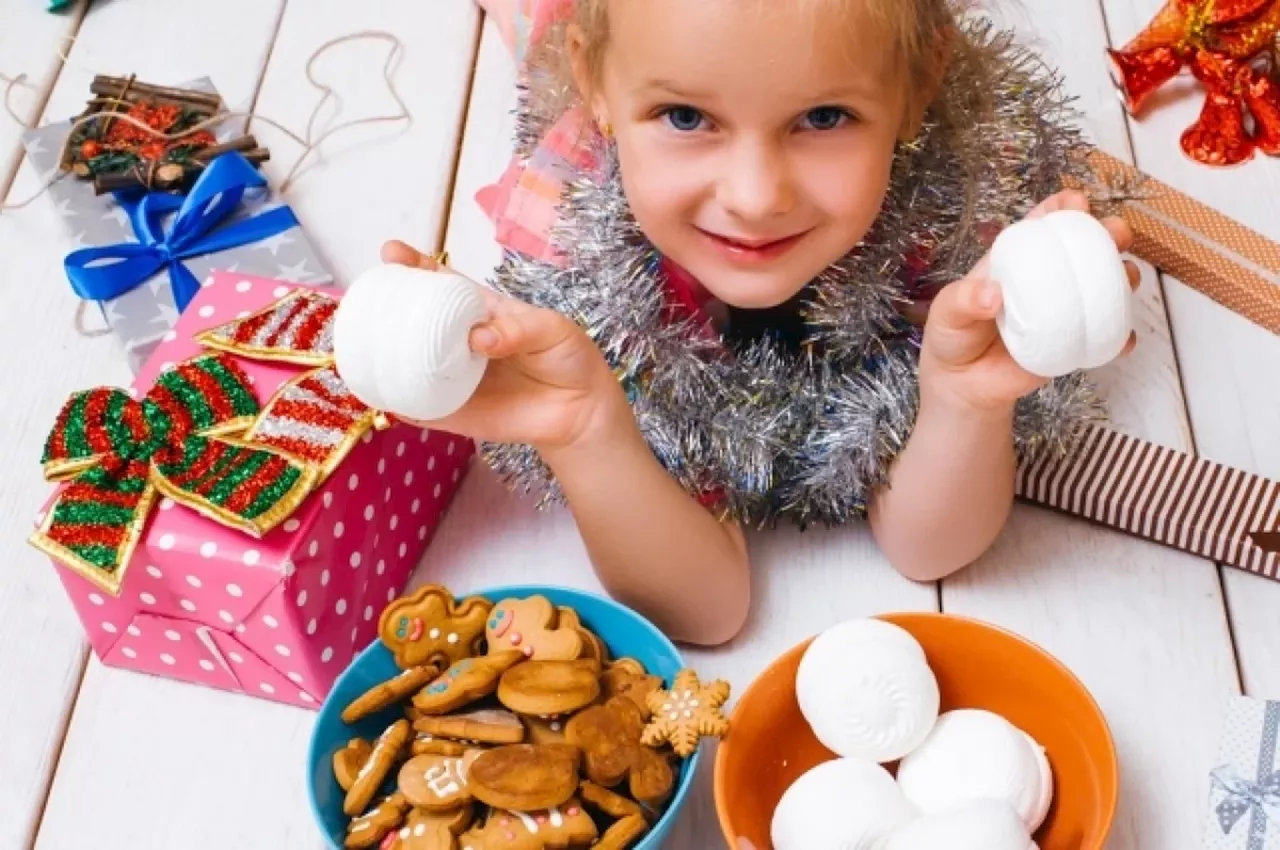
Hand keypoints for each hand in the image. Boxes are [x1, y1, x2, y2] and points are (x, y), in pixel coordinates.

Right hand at [379, 241, 625, 450]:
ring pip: (406, 363)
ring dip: (380, 354)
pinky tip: (377, 392)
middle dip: (384, 308)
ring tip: (358, 345)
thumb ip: (518, 329)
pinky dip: (395, 401)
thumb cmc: (567, 358)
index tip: (392, 253)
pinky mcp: (452, 412)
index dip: (414, 266)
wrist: (580, 410)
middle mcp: (457, 341)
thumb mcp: (551, 330)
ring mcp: (451, 376)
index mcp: (478, 311)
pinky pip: (417, 408)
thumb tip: (478, 339)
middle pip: (412, 321)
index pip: (440, 283)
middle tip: (368, 303)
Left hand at [918, 190, 1141, 411]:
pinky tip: (1124, 340)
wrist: (964, 383)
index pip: (1042, 225)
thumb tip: (993, 295)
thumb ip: (963, 300)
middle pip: (1085, 249)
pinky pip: (1106, 339)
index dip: (1062, 208)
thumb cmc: (954, 335)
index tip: (1076, 203)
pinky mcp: (1074, 344)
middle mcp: (1048, 280)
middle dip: (1107, 234)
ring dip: (1123, 277)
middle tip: (1115, 234)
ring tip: (1126, 279)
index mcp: (1017, 261)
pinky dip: (1121, 337)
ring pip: (1105, 286)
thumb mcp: (947, 312)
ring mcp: (1065, 310)